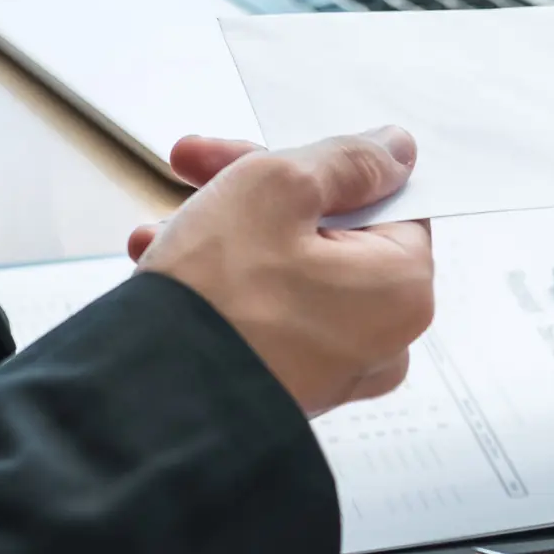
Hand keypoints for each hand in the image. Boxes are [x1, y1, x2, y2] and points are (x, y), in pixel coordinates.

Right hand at [127, 129, 433, 416]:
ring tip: (164, 226)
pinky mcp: (291, 385)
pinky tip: (165, 262)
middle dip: (254, 193)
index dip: (316, 166)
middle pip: (329, 231)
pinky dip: (225, 284)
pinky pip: (268, 313)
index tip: (264, 151)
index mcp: (404, 287)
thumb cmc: (218, 299)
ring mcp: (337, 368)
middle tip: (197, 169)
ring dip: (226, 234)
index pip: (380, 198)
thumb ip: (344, 160)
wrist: (149, 402)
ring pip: (289, 269)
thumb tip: (394, 151)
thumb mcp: (278, 187)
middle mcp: (384, 337)